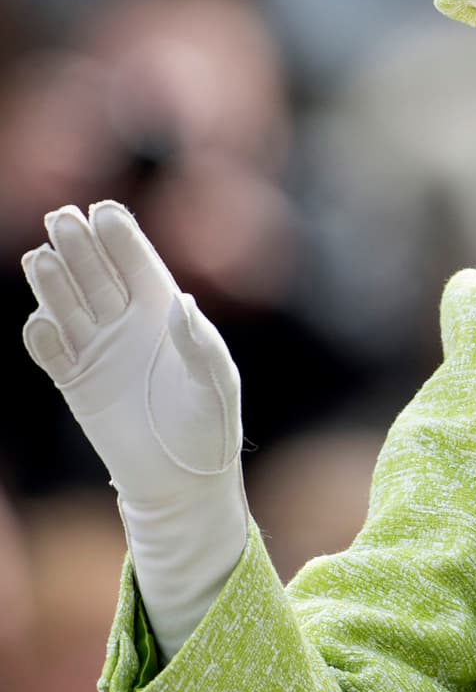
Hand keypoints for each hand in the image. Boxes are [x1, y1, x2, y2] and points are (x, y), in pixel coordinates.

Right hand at [22, 202, 247, 656]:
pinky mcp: (76, 382)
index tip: (105, 211)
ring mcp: (99, 350)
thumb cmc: (210, 427)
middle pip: (97, 275)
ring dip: (54, 283)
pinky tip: (43, 324)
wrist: (183, 480)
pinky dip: (43, 336)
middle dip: (81, 247)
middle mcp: (128, 323)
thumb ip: (198, 344)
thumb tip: (181, 302)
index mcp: (166, 312)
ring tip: (42, 259)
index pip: (138, 265)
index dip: (121, 238)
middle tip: (62, 220)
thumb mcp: (215, 384)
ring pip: (69, 305)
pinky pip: (52, 352)